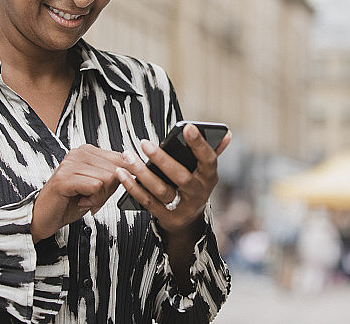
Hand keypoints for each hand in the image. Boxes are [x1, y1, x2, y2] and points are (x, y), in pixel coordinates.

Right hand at [31, 144, 126, 242]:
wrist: (43, 217)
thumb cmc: (70, 202)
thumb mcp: (96, 185)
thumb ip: (112, 175)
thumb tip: (133, 170)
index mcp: (87, 151)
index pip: (120, 158)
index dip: (118, 180)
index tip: (103, 190)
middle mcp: (79, 153)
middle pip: (116, 169)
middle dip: (109, 191)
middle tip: (92, 198)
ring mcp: (70, 164)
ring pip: (108, 178)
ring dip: (100, 197)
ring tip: (85, 199)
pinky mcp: (65, 178)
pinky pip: (96, 186)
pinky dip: (93, 200)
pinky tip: (81, 202)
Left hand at [116, 124, 230, 234]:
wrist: (189, 221)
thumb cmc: (194, 185)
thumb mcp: (206, 171)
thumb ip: (213, 151)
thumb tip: (226, 133)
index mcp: (210, 177)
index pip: (208, 160)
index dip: (199, 144)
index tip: (187, 127)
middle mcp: (199, 194)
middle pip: (181, 177)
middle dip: (162, 160)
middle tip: (144, 143)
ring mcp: (183, 208)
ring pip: (161, 190)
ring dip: (142, 173)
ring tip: (128, 156)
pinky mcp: (166, 218)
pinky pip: (147, 201)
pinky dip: (133, 187)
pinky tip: (122, 173)